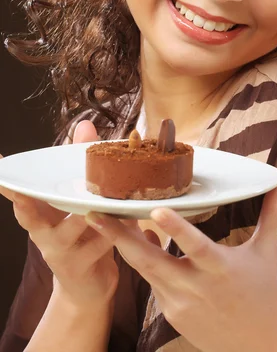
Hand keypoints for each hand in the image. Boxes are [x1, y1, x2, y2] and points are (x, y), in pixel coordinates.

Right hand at [0, 121, 118, 309]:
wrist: (90, 288)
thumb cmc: (83, 236)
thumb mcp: (76, 203)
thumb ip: (79, 166)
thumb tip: (84, 124)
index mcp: (41, 215)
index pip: (20, 195)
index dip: (8, 183)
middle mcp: (44, 234)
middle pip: (29, 217)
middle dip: (26, 203)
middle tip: (23, 192)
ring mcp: (61, 252)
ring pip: (70, 230)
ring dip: (82, 216)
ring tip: (91, 205)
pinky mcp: (82, 266)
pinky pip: (100, 245)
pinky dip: (114, 231)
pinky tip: (129, 220)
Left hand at [85, 175, 276, 351]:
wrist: (258, 346)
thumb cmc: (263, 292)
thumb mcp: (267, 251)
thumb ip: (273, 212)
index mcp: (220, 268)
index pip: (195, 246)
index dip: (176, 230)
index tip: (155, 210)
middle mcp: (195, 287)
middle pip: (150, 261)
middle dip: (119, 237)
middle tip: (94, 212)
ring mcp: (179, 303)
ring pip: (144, 270)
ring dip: (123, 246)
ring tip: (100, 220)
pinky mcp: (170, 314)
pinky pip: (151, 283)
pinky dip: (142, 263)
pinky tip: (130, 242)